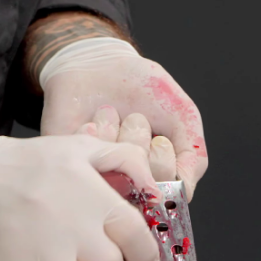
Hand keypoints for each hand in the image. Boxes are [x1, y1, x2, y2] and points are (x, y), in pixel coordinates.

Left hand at [39, 37, 206, 199]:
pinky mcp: (66, 161)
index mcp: (151, 178)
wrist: (100, 65)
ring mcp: (92, 172)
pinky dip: (92, 135)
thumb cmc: (146, 90)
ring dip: (116, 135)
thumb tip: (184, 193)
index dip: (162, 166)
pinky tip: (91, 120)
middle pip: (135, 186)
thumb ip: (194, 155)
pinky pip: (80, 162)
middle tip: (136, 119)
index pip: (162, 196)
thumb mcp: (183, 116)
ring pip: (109, 172)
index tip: (160, 139)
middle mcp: (121, 180)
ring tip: (112, 113)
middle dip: (139, 146)